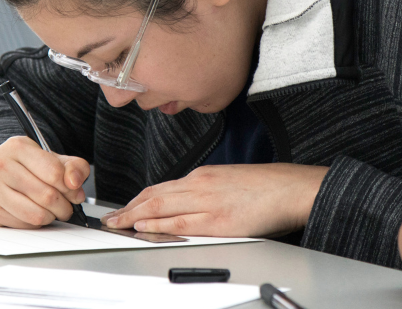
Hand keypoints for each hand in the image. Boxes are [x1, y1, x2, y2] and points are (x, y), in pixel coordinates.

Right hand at [0, 136, 89, 228]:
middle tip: (67, 206)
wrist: (3, 175)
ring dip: (51, 217)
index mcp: (17, 146)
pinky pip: (24, 225)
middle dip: (64, 206)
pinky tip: (35, 212)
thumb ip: (74, 167)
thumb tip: (74, 183)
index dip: (71, 188)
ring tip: (53, 211)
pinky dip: (35, 223)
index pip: (54, 173)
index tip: (74, 192)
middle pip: (46, 195)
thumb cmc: (32, 167)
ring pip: (35, 215)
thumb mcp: (57, 159)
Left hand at [103, 163, 328, 237]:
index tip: (123, 207)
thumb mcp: (229, 180)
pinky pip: (181, 223)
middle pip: (155, 196)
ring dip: (135, 216)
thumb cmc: (266, 186)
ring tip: (117, 224)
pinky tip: (144, 227)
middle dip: (129, 207)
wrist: (291, 187)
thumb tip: (188, 202)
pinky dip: (159, 225)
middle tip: (110, 218)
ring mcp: (208, 201)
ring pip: (161, 207)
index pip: (161, 187)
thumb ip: (207, 189)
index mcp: (204, 175)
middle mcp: (201, 184)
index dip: (138, 198)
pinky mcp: (218, 220)